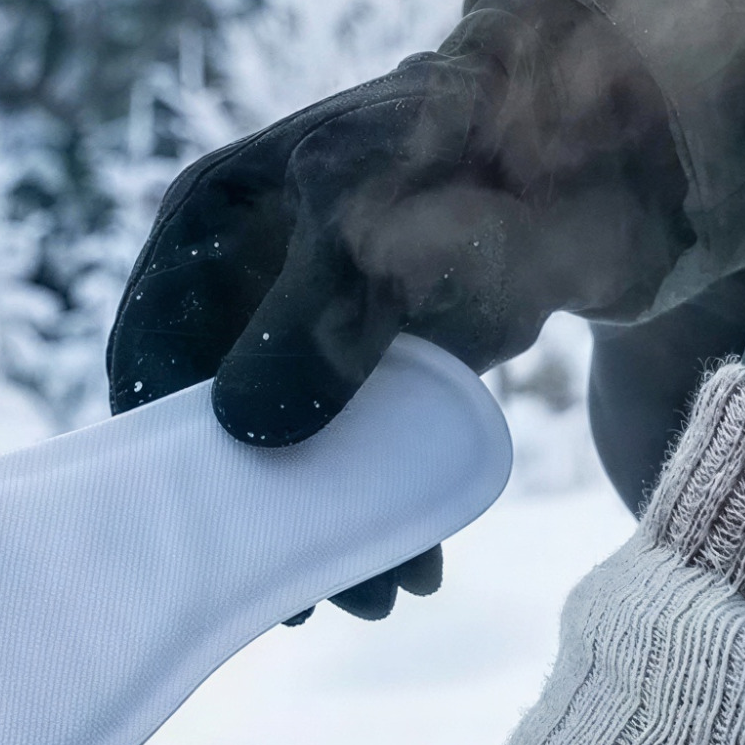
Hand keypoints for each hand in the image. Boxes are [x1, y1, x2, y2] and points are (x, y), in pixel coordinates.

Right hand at [107, 0, 683, 615]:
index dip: (158, 447)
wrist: (596, 147)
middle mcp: (248, 278)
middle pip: (221, 421)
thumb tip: (239, 432)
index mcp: (211, 225)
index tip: (194, 532)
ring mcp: (315, 323)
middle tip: (304, 597)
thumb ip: (304, 327)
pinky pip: (361, 448)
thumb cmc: (464, 154)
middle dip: (260, 514)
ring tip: (378, 595)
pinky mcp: (383, 357)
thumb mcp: (369, 232)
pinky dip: (382, 505)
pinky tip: (417, 557)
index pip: (148, 353)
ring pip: (296, 447)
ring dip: (329, 527)